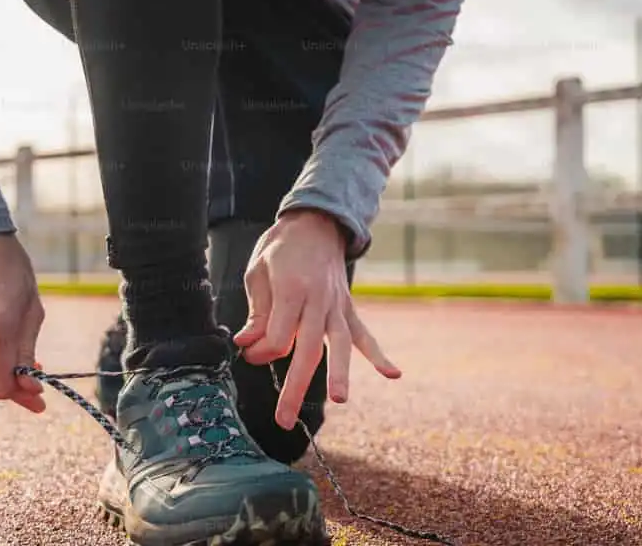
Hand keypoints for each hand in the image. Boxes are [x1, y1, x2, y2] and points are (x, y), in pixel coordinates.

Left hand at [233, 209, 400, 429]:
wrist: (316, 222)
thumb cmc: (281, 248)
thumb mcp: (258, 272)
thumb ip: (258, 311)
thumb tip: (247, 344)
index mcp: (292, 290)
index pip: (278, 337)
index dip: (259, 351)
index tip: (249, 349)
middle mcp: (318, 300)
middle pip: (307, 351)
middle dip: (294, 387)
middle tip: (284, 420)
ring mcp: (337, 305)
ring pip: (340, 346)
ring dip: (340, 374)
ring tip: (341, 400)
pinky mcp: (349, 308)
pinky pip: (365, 334)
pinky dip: (379, 355)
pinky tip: (393, 375)